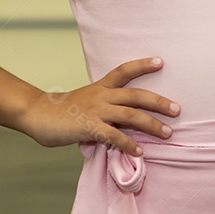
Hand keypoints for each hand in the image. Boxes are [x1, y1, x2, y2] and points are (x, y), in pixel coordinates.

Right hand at [21, 57, 180, 157]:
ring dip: (151, 124)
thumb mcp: (85, 102)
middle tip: (177, 109)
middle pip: (136, 94)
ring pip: (131, 115)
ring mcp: (96, 110)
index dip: (142, 65)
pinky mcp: (89, 127)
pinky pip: (114, 136)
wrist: (36, 114)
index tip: (161, 62)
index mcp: (100, 86)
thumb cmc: (60, 111)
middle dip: (159, 102)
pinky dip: (129, 144)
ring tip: (167, 133)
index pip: (124, 71)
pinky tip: (139, 152)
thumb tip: (120, 122)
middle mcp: (101, 95)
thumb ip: (103, 109)